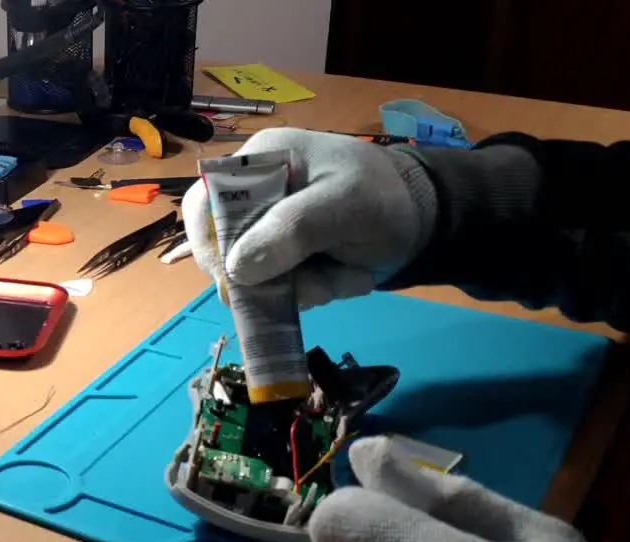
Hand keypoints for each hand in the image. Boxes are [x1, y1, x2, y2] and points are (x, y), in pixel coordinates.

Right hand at [181, 128, 437, 307]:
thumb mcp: (343, 205)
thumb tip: (237, 269)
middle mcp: (255, 194)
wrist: (424, 219)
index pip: (205, 202)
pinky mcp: (285, 256)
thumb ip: (292, 230)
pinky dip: (314, 292)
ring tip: (345, 277)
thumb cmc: (382, 196)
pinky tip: (346, 278)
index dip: (210, 244)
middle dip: (272, 278)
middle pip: (227, 249)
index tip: (234, 281)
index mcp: (259, 161)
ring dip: (303, 289)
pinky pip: (278, 289)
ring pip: (255, 278)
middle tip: (317, 285)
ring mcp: (269, 228)